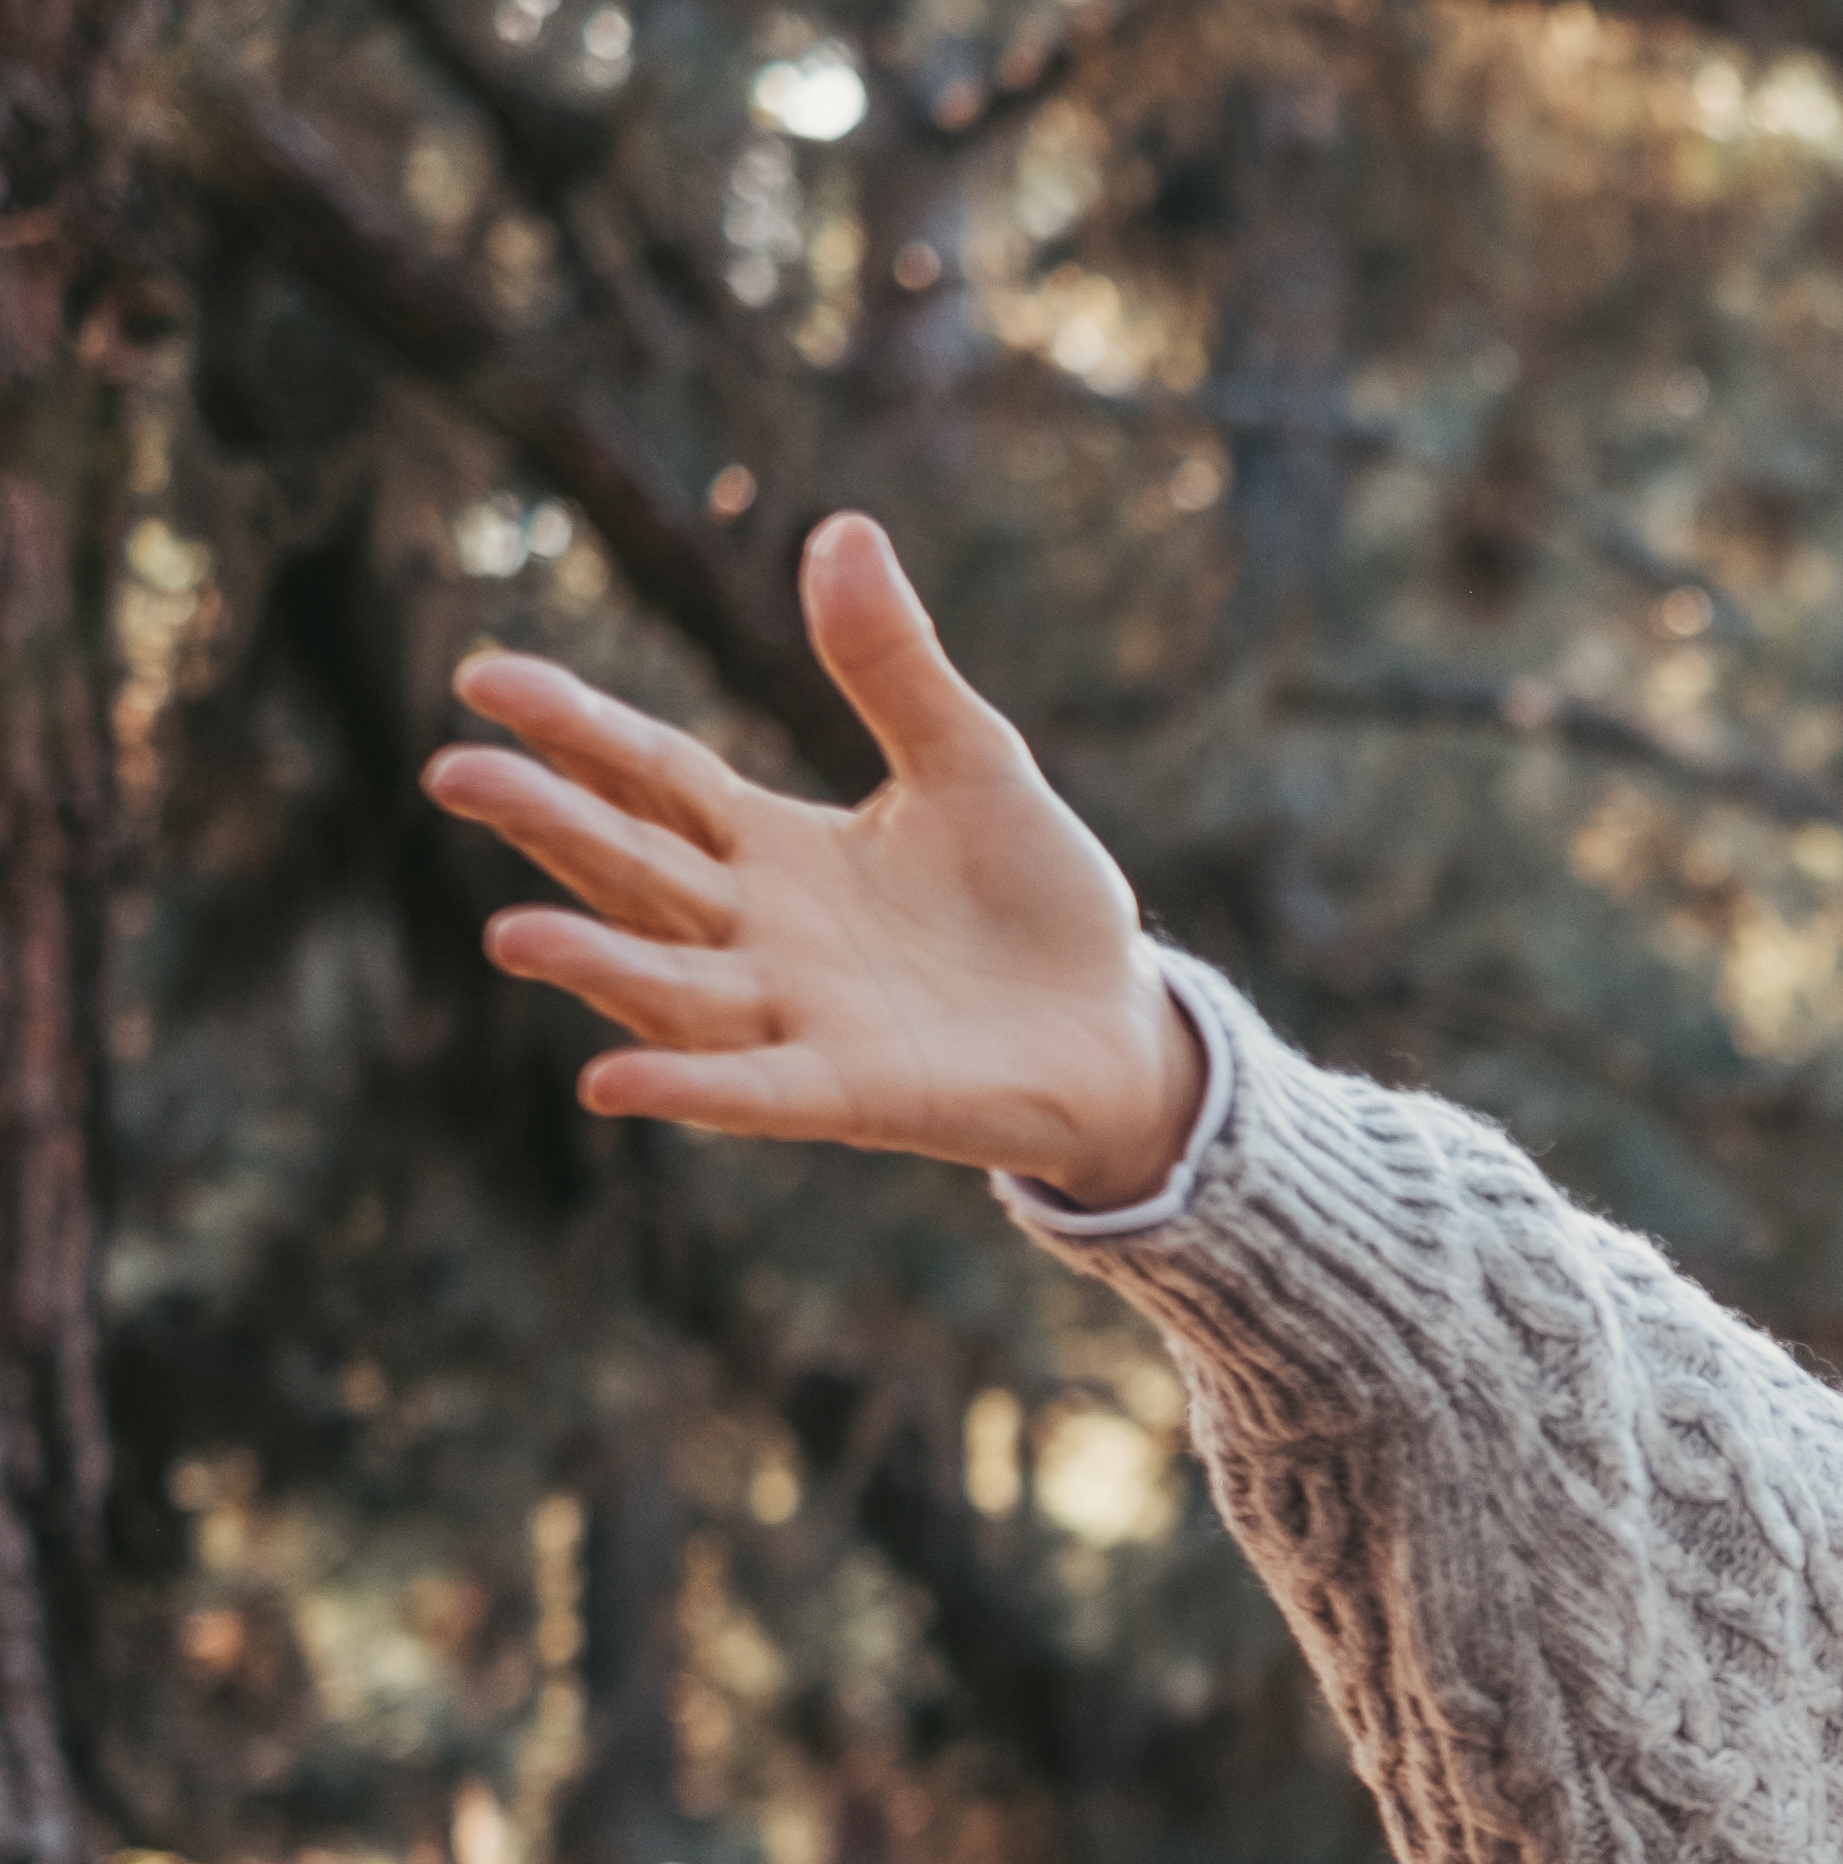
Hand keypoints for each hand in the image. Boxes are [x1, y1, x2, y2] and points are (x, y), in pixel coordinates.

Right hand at [424, 515, 1205, 1205]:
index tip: (486, 679)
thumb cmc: (1037, 901)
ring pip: (672, 984)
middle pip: (635, 867)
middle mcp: (760, 930)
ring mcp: (797, 1015)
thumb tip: (844, 527)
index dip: (577, 730)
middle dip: (550, 823)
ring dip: (596, 963)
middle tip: (455, 774)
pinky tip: (612, 1084)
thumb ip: (896, 667)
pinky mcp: (851, 1092)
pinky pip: (754, 1091)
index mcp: (775, 844)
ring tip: (511, 936)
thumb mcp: (972, 762)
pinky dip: (689, 1086)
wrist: (1122, 1031)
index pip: (654, 775)